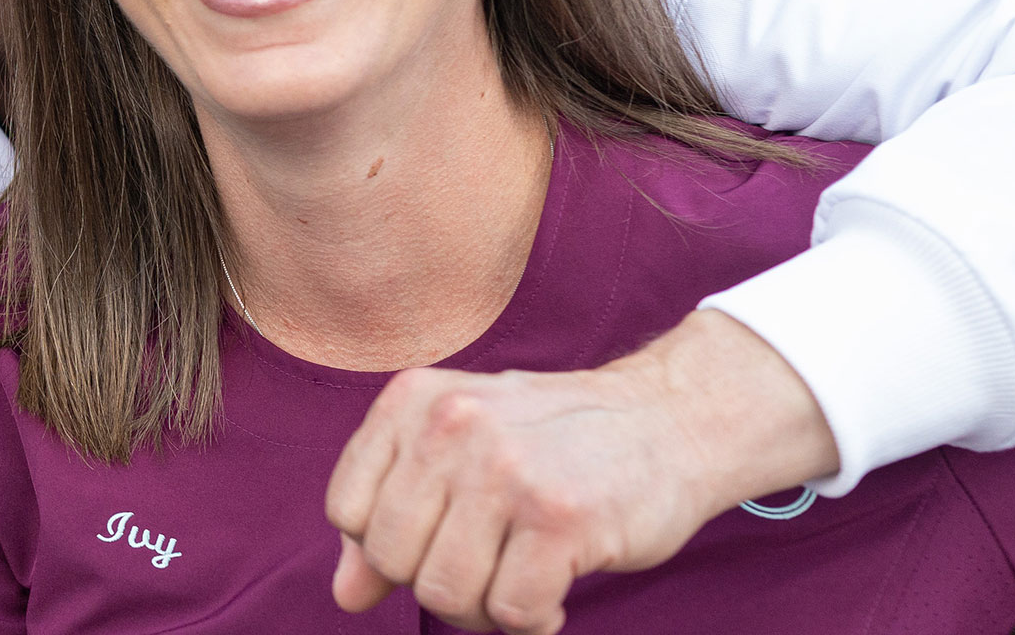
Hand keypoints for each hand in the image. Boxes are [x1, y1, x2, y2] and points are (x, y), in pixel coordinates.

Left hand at [324, 310, 837, 633]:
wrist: (668, 419)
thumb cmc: (554, 441)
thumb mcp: (458, 452)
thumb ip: (393, 514)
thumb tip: (345, 593)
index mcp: (413, 401)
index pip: (347, 510)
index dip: (387, 547)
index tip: (439, 539)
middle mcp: (451, 426)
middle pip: (392, 558)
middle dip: (436, 583)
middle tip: (486, 567)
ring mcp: (505, 470)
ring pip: (446, 593)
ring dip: (484, 609)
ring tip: (519, 579)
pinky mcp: (561, 518)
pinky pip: (513, 614)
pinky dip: (533, 620)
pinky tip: (554, 590)